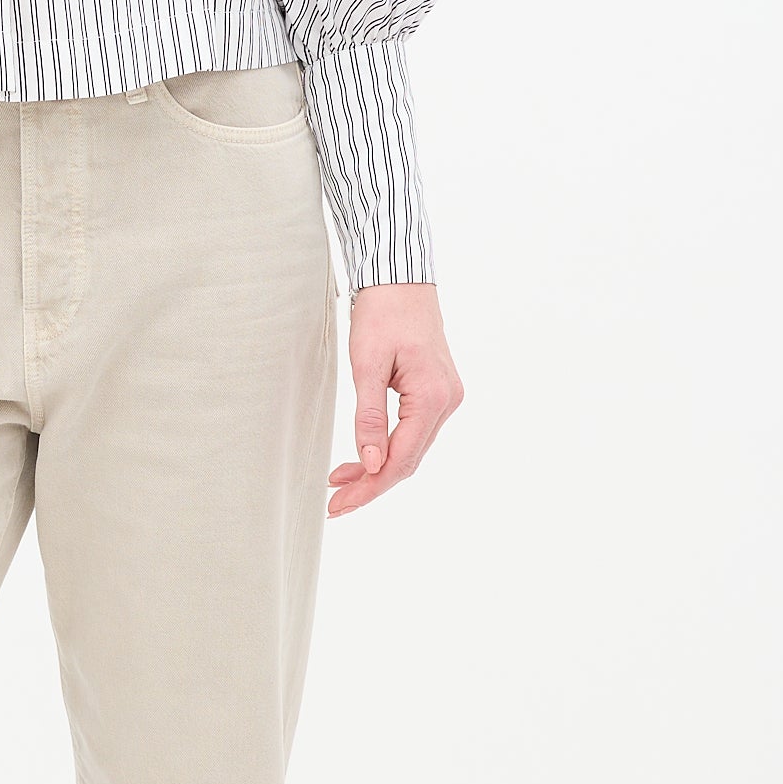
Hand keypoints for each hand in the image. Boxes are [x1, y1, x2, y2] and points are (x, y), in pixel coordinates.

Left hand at [329, 282, 462, 516]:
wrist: (400, 279)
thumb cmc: (383, 313)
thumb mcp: (367, 365)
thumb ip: (370, 417)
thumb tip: (372, 462)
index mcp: (433, 397)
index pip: (401, 459)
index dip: (370, 487)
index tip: (339, 505)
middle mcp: (447, 401)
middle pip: (408, 460)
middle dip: (371, 484)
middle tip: (335, 503)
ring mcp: (445, 398)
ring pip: (411, 448)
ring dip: (378, 467)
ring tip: (341, 480)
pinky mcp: (436, 392)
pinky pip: (413, 431)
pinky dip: (388, 447)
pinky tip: (364, 456)